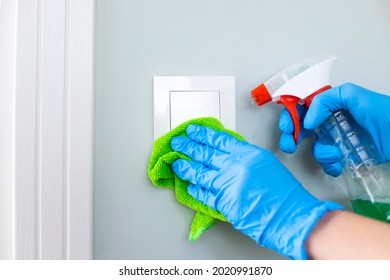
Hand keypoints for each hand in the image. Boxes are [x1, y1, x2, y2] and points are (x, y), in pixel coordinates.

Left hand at [170, 124, 342, 258]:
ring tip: (176, 162)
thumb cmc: (283, 190)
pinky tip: (189, 186)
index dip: (202, 134)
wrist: (290, 214)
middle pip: (205, 153)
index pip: (218, 139)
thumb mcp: (265, 163)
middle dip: (187, 146)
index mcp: (247, 153)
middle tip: (177, 142)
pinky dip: (195, 189)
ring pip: (199, 173)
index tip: (192, 130)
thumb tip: (225, 154)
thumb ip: (244, 157)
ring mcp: (227, 184)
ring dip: (185, 167)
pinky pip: (204, 194)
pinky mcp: (223, 202)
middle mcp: (234, 166)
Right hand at [279, 83, 389, 175]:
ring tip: (333, 153)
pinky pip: (328, 163)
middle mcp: (333, 123)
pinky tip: (339, 163)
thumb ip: (328, 100)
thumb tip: (309, 119)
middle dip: (292, 137)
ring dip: (320, 153)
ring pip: (315, 148)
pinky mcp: (346, 156)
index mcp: (332, 106)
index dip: (292, 116)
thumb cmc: (386, 115)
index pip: (304, 108)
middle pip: (303, 129)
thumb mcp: (355, 97)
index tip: (288, 126)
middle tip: (290, 144)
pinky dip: (330, 165)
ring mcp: (338, 140)